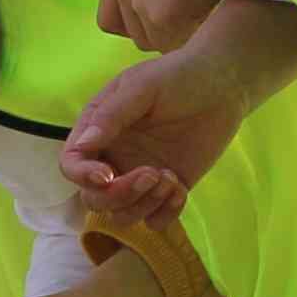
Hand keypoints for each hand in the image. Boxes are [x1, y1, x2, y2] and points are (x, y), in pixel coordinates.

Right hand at [64, 46, 241, 224]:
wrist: (224, 84)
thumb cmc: (179, 76)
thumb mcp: (142, 87)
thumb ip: (111, 116)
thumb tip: (84, 144)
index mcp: (98, 130)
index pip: (72, 164)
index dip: (83, 177)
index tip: (107, 175)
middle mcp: (114, 157)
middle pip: (95, 199)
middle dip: (120, 196)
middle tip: (153, 174)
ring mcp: (140, 176)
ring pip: (123, 215)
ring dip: (145, 205)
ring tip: (171, 178)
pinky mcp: (168, 189)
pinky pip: (155, 220)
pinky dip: (166, 213)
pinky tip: (182, 188)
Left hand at [101, 0, 236, 50]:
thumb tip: (165, 0)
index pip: (109, 19)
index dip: (139, 25)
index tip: (166, 20)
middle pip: (134, 35)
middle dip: (163, 32)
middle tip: (193, 12)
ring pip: (156, 42)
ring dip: (179, 35)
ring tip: (204, 5)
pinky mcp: (160, 14)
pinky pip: (177, 44)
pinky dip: (194, 34)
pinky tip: (211, 8)